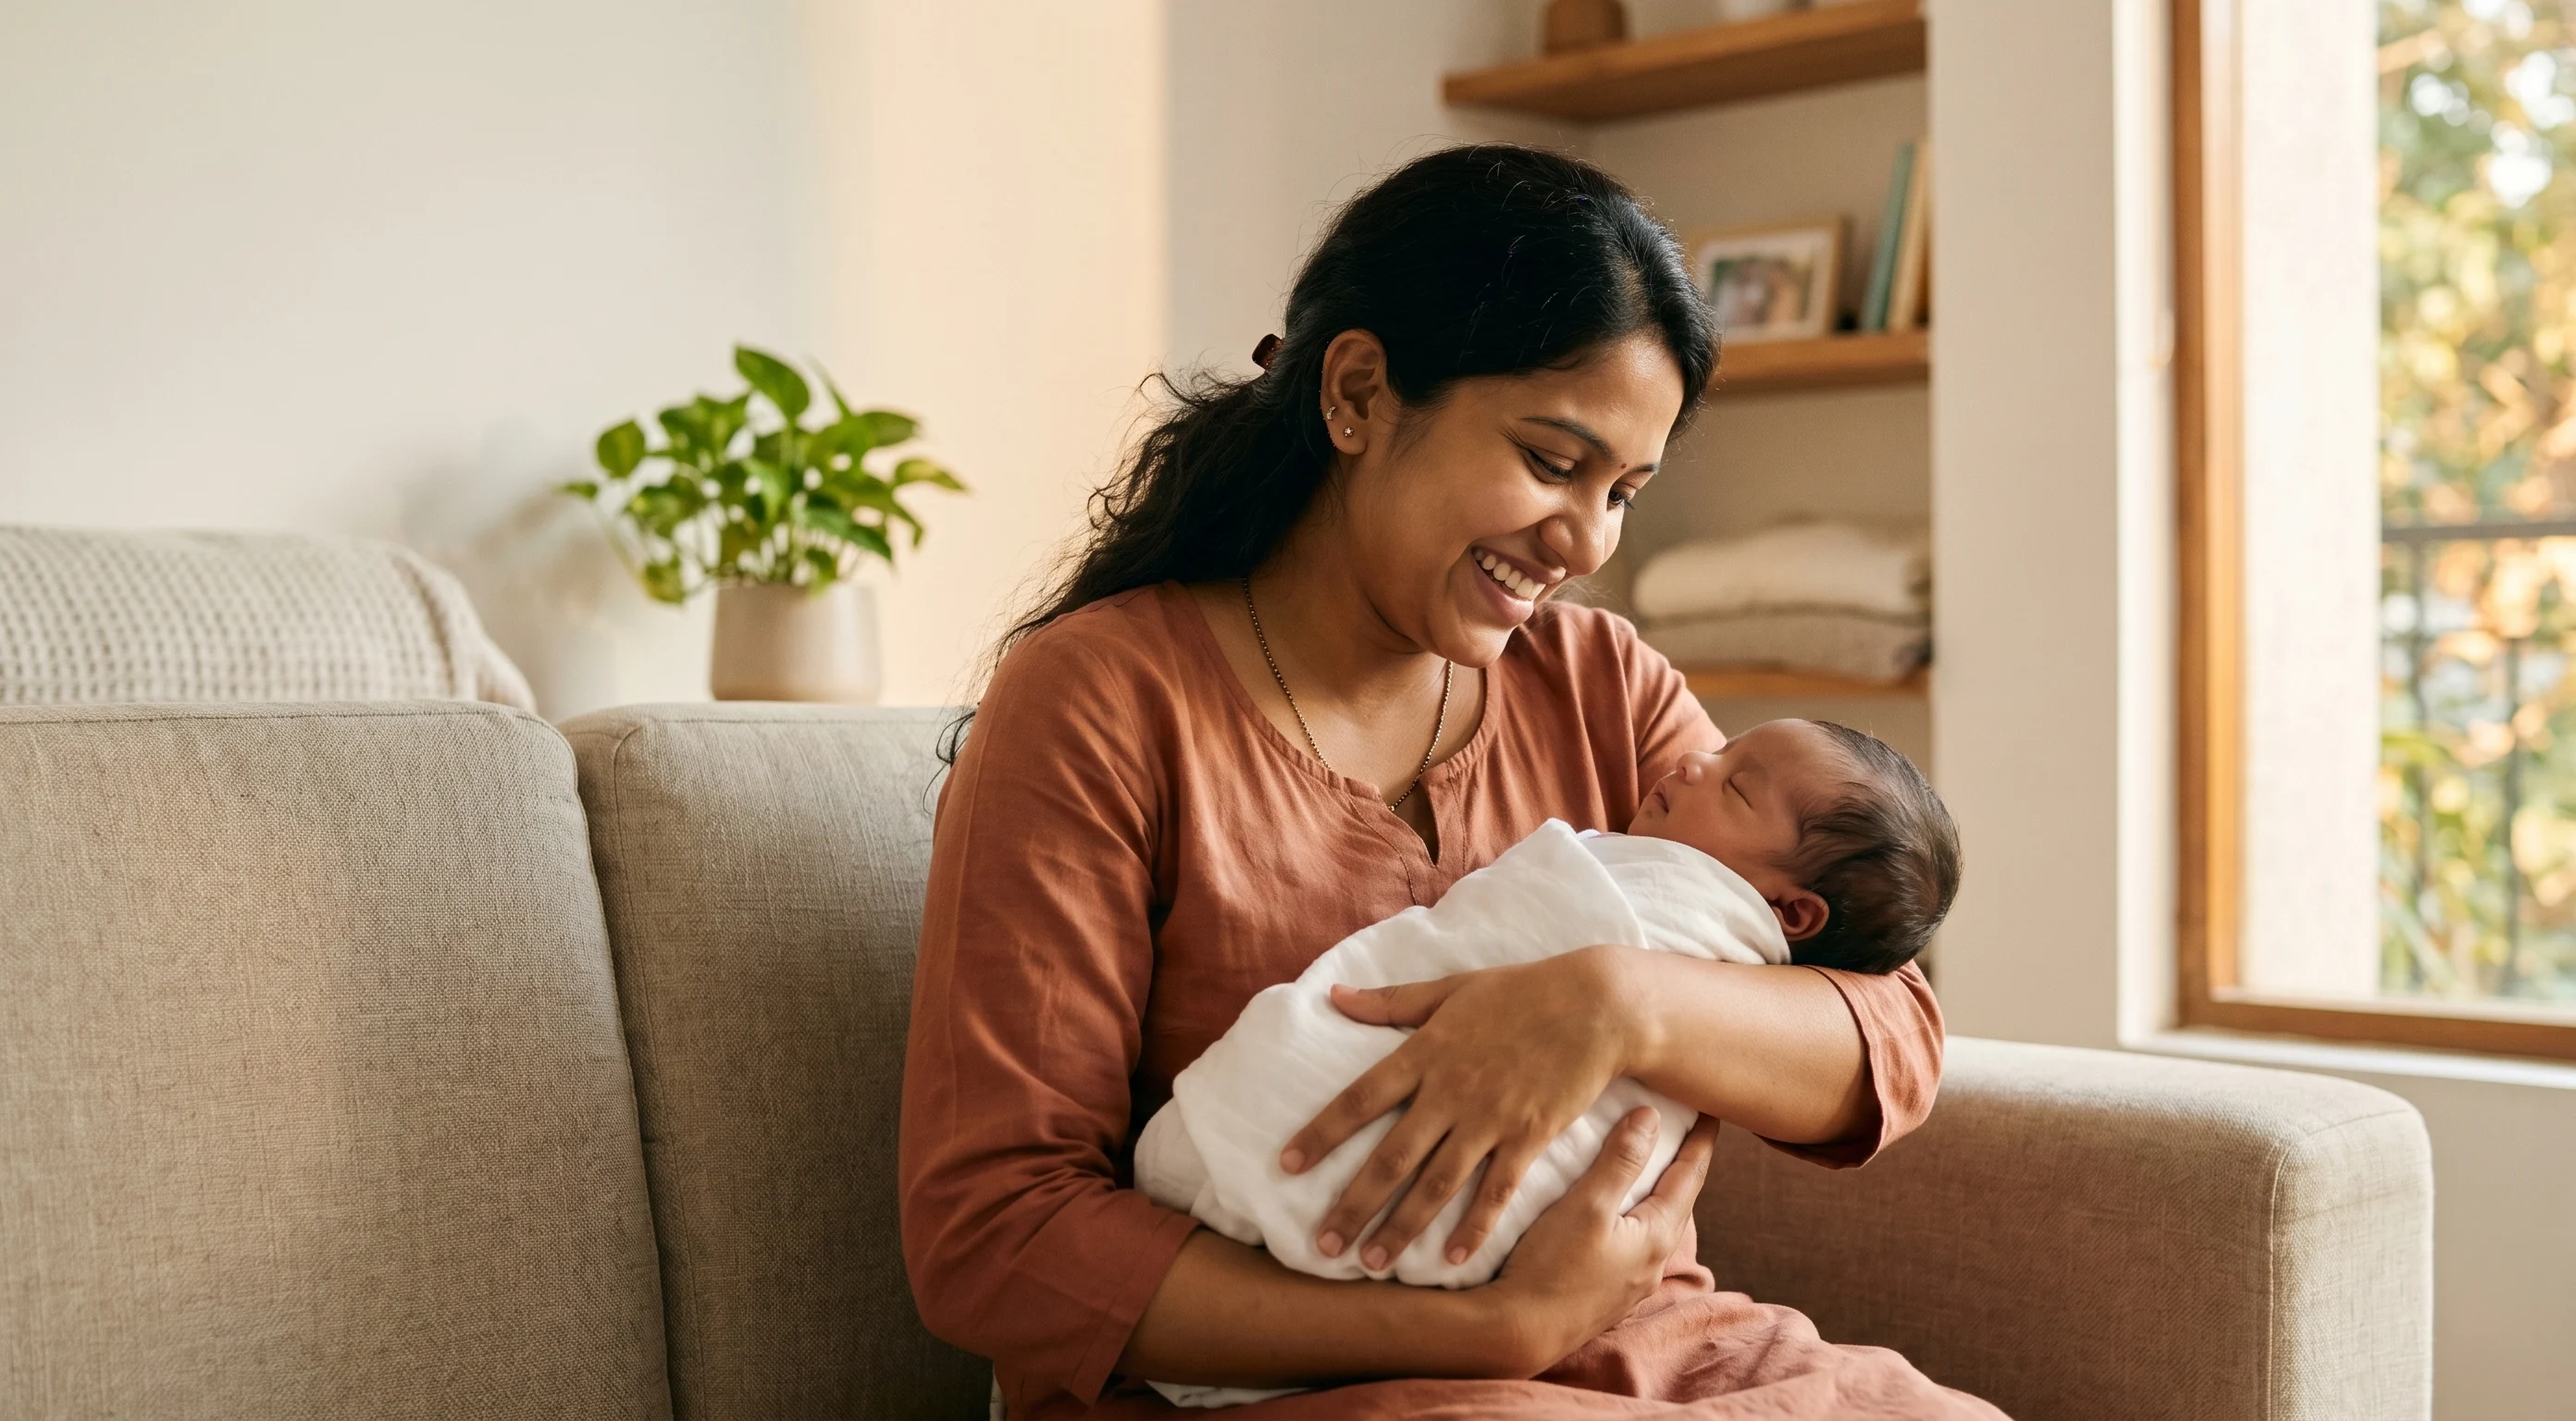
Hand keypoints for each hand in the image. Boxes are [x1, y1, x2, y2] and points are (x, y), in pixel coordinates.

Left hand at [1279, 945, 1643, 1269]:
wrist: (1596, 1006)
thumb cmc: (1520, 992)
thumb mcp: (1449, 988)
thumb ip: (1389, 1000)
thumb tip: (1332, 995)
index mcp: (1424, 1052)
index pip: (1359, 1099)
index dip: (1321, 1134)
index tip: (1285, 1166)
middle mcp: (1450, 1092)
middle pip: (1391, 1157)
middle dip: (1353, 1203)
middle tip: (1322, 1243)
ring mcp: (1490, 1120)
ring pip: (1436, 1185)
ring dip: (1401, 1227)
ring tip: (1371, 1262)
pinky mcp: (1528, 1138)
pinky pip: (1496, 1193)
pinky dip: (1474, 1229)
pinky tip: (1451, 1261)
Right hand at [1487, 1109, 1716, 1373]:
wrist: (1518, 1333)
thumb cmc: (1551, 1266)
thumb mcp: (1587, 1205)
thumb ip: (1621, 1161)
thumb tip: (1651, 1117)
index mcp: (1657, 1236)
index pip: (1690, 1176)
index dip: (1701, 1140)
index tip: (1713, 1108)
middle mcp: (1653, 1261)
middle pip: (1677, 1201)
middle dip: (1682, 1163)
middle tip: (1683, 1128)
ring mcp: (1630, 1281)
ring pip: (1653, 1223)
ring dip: (1655, 1190)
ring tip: (1650, 1163)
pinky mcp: (1606, 1291)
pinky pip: (1631, 1242)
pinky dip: (1631, 1214)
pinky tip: (1614, 1211)